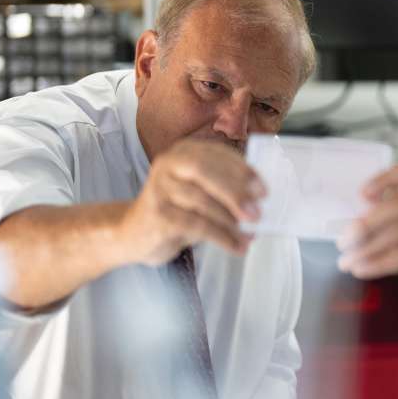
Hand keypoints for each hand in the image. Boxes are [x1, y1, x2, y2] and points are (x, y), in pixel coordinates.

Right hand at [119, 137, 264, 263]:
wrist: (134, 233)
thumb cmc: (176, 210)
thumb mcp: (200, 193)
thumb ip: (224, 191)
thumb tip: (260, 202)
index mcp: (184, 151)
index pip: (217, 154)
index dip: (242, 171)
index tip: (263, 190)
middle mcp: (169, 164)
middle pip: (205, 170)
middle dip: (235, 191)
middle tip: (257, 212)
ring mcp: (160, 187)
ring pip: (201, 200)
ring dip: (230, 220)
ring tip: (249, 234)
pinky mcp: (156, 213)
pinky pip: (195, 224)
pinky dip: (220, 237)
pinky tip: (236, 246)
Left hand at [336, 159, 397, 308]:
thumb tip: (366, 217)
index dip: (383, 181)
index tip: (361, 195)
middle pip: (394, 209)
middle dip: (363, 227)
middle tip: (342, 241)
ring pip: (393, 234)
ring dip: (364, 250)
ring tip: (347, 260)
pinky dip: (376, 263)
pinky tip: (362, 269)